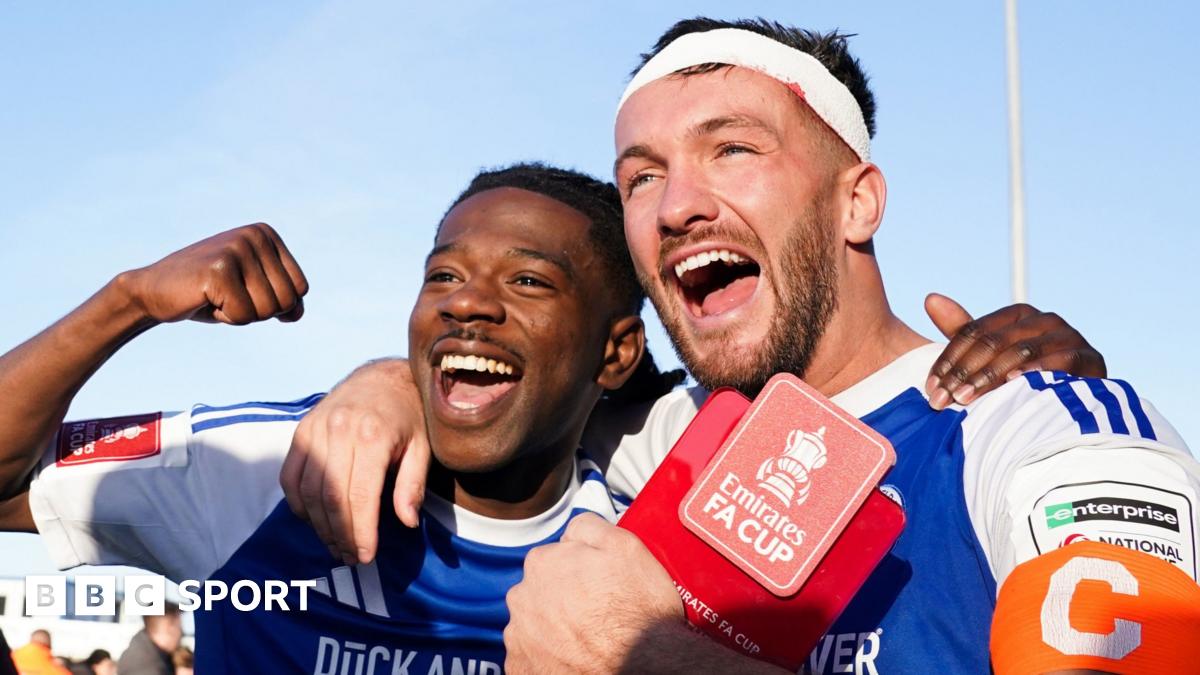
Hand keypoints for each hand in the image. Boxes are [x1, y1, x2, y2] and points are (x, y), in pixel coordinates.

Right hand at [120, 223, 306, 324]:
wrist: (153, 291)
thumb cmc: (208, 294)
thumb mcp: (253, 293)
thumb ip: (283, 300)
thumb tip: (297, 313)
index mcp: (266, 234)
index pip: (300, 288)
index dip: (275, 304)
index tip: (244, 291)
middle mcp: (254, 235)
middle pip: (287, 300)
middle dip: (258, 311)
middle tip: (227, 296)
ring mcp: (236, 249)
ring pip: (267, 310)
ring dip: (241, 314)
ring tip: (216, 297)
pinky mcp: (218, 269)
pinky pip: (243, 315)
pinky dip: (225, 317)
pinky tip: (205, 299)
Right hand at [279, 359, 428, 564]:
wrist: (383, 377)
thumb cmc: (409, 416)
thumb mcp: (423, 447)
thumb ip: (413, 484)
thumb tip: (407, 522)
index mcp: (373, 435)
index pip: (360, 495)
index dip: (360, 531)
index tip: (365, 556)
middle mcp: (339, 431)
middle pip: (330, 497)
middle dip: (339, 534)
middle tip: (349, 557)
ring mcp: (315, 429)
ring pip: (307, 490)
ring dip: (319, 525)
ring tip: (335, 545)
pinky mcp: (301, 431)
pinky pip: (290, 477)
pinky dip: (298, 503)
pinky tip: (315, 520)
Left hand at [504, 513, 683, 673]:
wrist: (642, 669)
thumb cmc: (636, 615)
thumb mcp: (626, 547)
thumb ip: (590, 527)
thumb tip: (574, 529)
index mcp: (542, 564)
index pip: (553, 558)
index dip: (579, 571)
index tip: (597, 584)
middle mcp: (523, 599)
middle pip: (541, 591)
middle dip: (563, 599)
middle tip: (597, 613)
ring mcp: (519, 638)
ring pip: (535, 625)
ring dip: (555, 630)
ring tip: (590, 639)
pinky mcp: (521, 670)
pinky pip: (533, 657)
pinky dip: (551, 657)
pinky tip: (576, 657)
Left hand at [924, 293, 1105, 408]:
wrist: (1077, 401)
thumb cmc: (1025, 376)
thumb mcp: (990, 355)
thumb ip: (962, 330)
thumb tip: (930, 298)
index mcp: (1018, 315)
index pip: (974, 332)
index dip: (949, 359)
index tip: (931, 387)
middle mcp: (1045, 320)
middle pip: (995, 342)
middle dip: (964, 372)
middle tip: (943, 400)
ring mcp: (1070, 336)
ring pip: (1021, 351)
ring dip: (990, 376)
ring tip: (966, 398)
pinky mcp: (1091, 358)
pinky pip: (1060, 361)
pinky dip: (1036, 371)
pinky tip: (1015, 383)